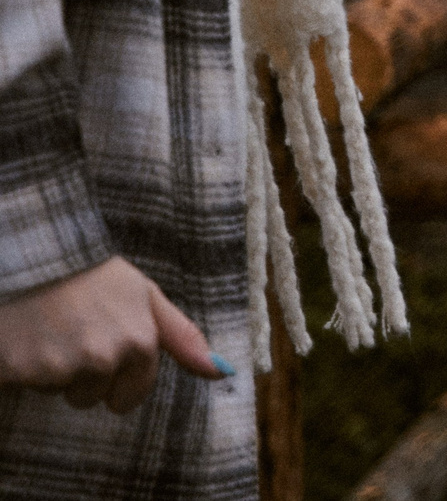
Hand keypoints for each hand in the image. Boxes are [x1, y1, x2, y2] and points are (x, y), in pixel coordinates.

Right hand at [0, 258, 226, 411]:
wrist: (37, 252)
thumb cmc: (94, 274)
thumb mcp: (145, 296)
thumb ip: (181, 337)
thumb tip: (222, 373)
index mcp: (138, 343)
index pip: (130, 397)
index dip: (117, 379)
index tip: (106, 348)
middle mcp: (102, 359)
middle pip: (92, 398)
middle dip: (84, 376)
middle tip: (75, 334)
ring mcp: (60, 366)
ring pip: (60, 393)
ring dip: (55, 371)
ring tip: (53, 331)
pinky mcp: (20, 371)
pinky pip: (28, 386)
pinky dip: (25, 367)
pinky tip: (29, 336)